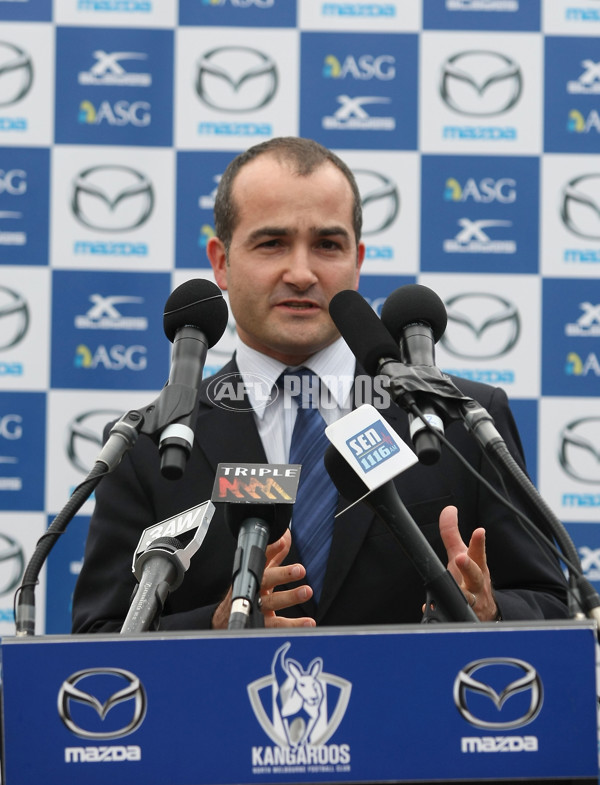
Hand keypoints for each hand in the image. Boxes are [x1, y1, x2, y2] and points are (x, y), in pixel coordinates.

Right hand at [211, 529, 315, 629]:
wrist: (227, 618)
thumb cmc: (249, 590)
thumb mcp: (260, 571)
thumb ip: (273, 554)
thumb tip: (285, 536)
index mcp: (254, 573)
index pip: (260, 558)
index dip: (270, 550)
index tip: (281, 542)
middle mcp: (254, 589)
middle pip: (265, 579)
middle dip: (283, 574)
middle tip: (300, 569)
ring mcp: (257, 607)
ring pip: (272, 602)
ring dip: (290, 597)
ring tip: (306, 591)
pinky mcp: (262, 624)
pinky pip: (278, 625)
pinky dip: (294, 624)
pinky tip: (308, 622)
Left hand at [438, 505, 499, 621]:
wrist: (485, 612)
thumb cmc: (471, 578)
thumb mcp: (464, 555)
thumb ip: (453, 534)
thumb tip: (448, 510)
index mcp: (477, 567)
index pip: (478, 552)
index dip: (478, 542)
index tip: (479, 531)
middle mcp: (476, 584)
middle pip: (475, 575)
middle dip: (468, 566)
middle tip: (460, 558)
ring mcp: (471, 602)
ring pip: (467, 599)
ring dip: (461, 594)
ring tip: (456, 591)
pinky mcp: (463, 615)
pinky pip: (450, 614)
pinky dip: (439, 610)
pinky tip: (429, 606)